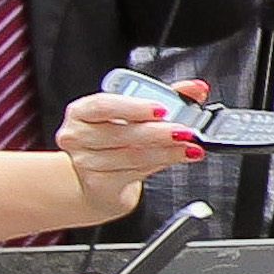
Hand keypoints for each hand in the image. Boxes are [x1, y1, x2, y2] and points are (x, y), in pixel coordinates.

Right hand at [55, 84, 200, 212]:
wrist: (99, 180)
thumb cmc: (116, 139)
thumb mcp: (136, 113)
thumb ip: (166, 96)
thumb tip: (196, 88)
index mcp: (82, 112)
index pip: (104, 105)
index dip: (134, 107)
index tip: (162, 108)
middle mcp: (77, 137)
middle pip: (122, 133)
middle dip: (159, 132)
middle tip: (185, 131)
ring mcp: (85, 164)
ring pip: (133, 156)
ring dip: (167, 151)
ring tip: (190, 146)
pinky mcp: (99, 185)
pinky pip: (135, 173)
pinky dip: (161, 164)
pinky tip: (178, 157)